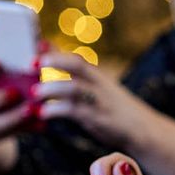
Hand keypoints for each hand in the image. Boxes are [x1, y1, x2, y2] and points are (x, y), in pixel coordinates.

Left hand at [34, 53, 156, 151]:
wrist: (142, 129)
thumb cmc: (112, 108)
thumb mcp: (97, 90)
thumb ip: (75, 79)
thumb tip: (48, 68)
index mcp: (97, 75)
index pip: (75, 57)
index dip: (55, 51)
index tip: (35, 45)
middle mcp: (99, 84)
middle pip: (78, 64)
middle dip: (55, 61)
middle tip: (32, 63)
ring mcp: (99, 100)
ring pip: (75, 88)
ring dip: (53, 88)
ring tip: (35, 92)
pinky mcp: (98, 118)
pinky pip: (75, 111)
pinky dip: (57, 111)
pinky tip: (43, 113)